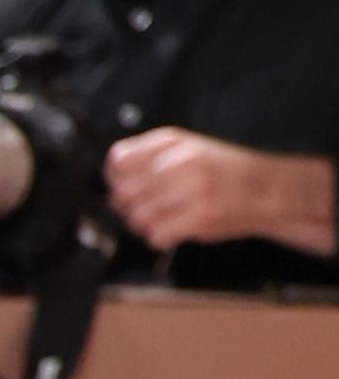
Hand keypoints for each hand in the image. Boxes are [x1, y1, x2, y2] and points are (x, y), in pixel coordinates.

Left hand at [104, 127, 331, 257]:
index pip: (119, 159)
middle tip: (139, 207)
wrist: (265, 188)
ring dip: (142, 223)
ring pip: (137, 216)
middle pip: (124, 191)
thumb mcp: (187, 147)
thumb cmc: (223, 170)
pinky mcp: (199, 217)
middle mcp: (180, 162)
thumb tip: (112, 178)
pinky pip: (156, 234)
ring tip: (158, 218)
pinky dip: (158, 236)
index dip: (113, 177)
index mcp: (173, 142)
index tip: (119, 185)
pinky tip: (171, 228)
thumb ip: (150, 156)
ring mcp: (190, 190)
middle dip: (125, 204)